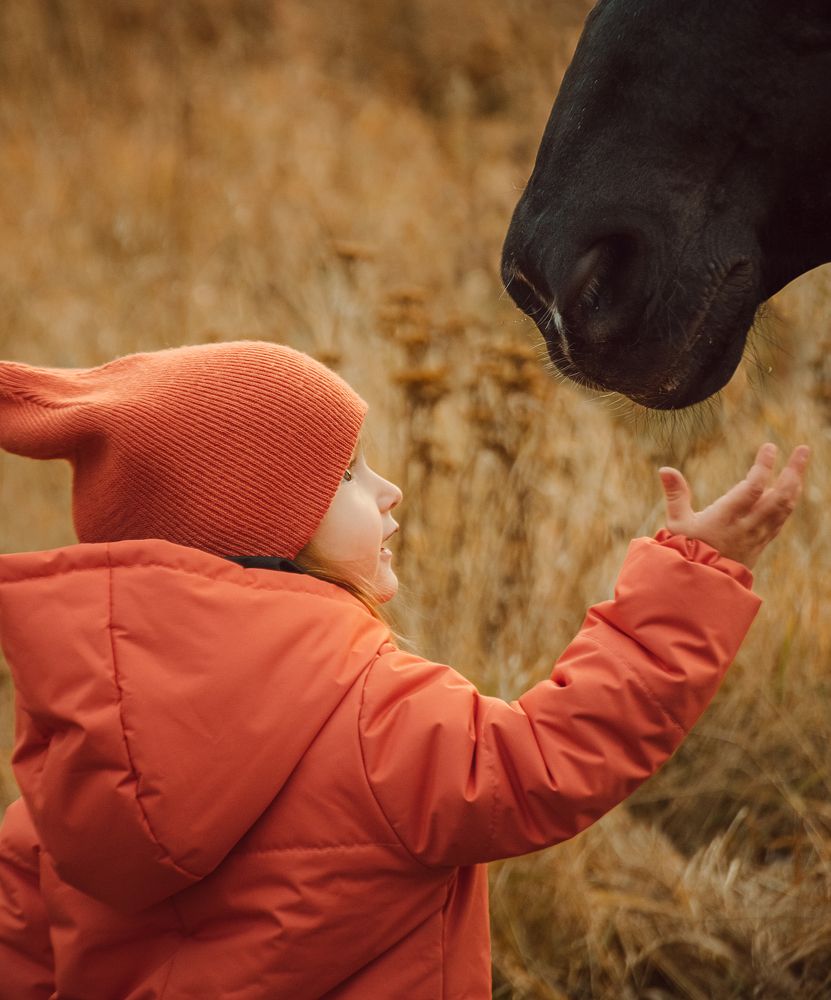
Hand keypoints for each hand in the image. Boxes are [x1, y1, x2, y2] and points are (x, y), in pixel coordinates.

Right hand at [658, 443, 809, 568]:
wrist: (701, 582)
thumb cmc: (686, 550)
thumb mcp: (676, 523)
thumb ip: (675, 494)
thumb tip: (664, 469)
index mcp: (726, 518)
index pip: (752, 488)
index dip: (763, 467)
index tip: (769, 447)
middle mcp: (747, 526)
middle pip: (779, 496)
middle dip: (793, 471)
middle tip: (803, 449)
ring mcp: (757, 535)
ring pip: (784, 508)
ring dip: (795, 484)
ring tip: (798, 464)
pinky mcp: (761, 542)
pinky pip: (781, 519)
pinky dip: (789, 500)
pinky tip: (791, 488)